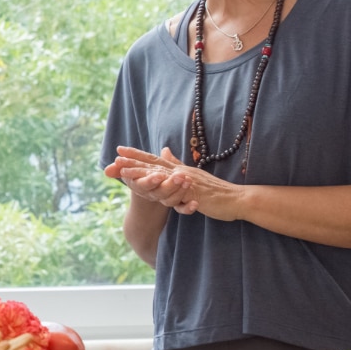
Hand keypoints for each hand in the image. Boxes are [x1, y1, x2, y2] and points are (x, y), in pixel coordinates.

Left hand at [109, 146, 244, 221]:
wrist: (238, 199)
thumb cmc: (215, 191)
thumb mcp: (193, 176)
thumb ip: (177, 164)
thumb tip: (164, 150)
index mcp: (180, 170)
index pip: (154, 160)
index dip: (136, 155)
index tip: (118, 150)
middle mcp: (181, 172)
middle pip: (152, 165)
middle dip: (132, 163)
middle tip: (113, 160)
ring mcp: (187, 182)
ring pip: (160, 176)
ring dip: (142, 173)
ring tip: (124, 172)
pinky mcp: (194, 193)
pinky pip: (175, 191)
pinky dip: (163, 187)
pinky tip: (151, 187)